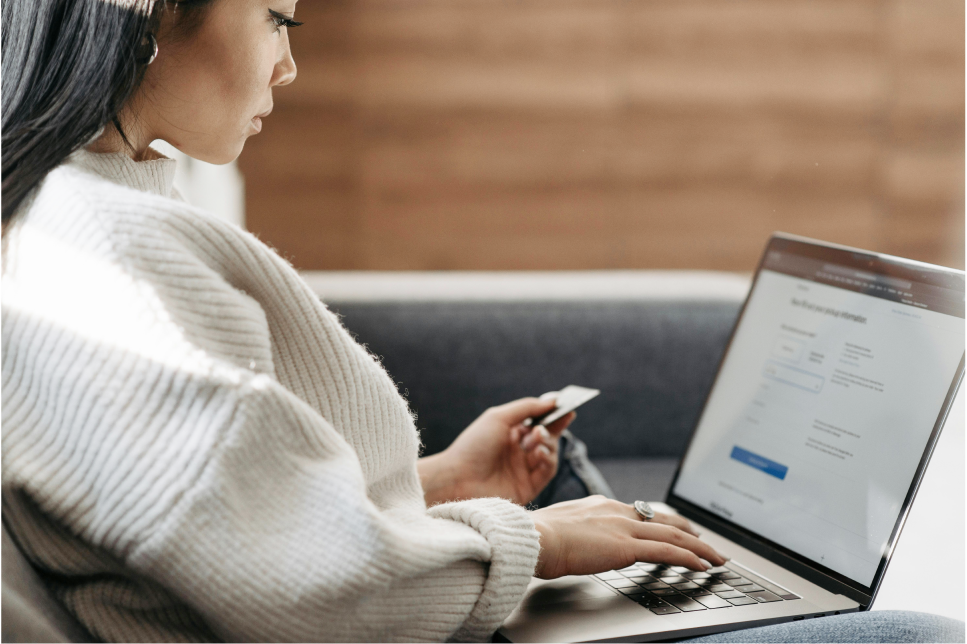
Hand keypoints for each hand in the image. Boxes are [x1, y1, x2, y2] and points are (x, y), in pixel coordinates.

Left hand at [418, 397, 575, 505]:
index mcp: (510, 435)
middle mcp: (518, 453)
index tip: (568, 408)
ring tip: (536, 439)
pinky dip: (548, 459)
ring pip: (549, 453)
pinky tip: (539, 453)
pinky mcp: (528, 488)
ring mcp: (523, 471)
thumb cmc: (474, 445)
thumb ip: (527, 407)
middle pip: (547, 438)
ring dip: (547, 443)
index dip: (554, 416)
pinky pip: (547, 471)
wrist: (457, 478)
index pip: (538, 423)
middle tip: (543, 427)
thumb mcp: (499, 417)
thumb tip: (554, 400)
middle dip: (551, 429)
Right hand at [531, 496, 727, 578]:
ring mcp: (624, 528)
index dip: (662, 520)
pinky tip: (702, 566)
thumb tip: (579, 539)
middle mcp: (617, 511)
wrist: (535, 537)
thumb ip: (578, 530)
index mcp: (601, 505)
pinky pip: (667, 552)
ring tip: (715, 557)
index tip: (675, 527)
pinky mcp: (627, 547)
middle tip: (705, 541)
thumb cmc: (539, 536)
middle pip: (663, 519)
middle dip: (688, 531)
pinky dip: (689, 558)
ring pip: (673, 534)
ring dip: (699, 546)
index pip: (640, 512)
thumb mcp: (561, 525)